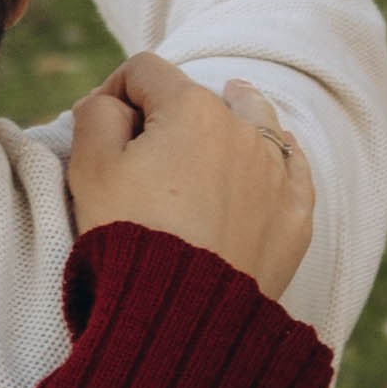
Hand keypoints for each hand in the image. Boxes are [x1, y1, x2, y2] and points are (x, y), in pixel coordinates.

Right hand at [67, 53, 312, 301]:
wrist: (179, 314)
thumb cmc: (129, 234)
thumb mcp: (91, 167)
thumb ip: (96, 115)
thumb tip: (110, 104)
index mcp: (190, 109)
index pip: (144, 73)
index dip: (114, 91)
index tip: (99, 124)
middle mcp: (243, 130)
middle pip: (202, 96)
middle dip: (170, 111)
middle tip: (145, 146)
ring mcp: (276, 173)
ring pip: (256, 122)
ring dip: (232, 119)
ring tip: (224, 117)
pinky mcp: (295, 216)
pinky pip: (293, 169)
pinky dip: (277, 159)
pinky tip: (272, 158)